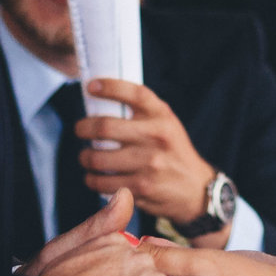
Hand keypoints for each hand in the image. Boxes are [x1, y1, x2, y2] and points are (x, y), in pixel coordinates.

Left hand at [77, 79, 215, 235]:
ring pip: (98, 158)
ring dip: (85, 157)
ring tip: (85, 156)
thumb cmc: (173, 151)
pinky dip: (92, 180)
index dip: (109, 86)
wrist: (195, 189)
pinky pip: (103, 183)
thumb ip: (143, 112)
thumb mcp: (167, 124)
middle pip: (105, 127)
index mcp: (162, 116)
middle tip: (79, 129)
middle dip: (83, 128)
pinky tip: (93, 177)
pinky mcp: (141, 188)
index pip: (134, 93)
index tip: (91, 86)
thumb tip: (102, 99)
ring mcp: (149, 164)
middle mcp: (156, 137)